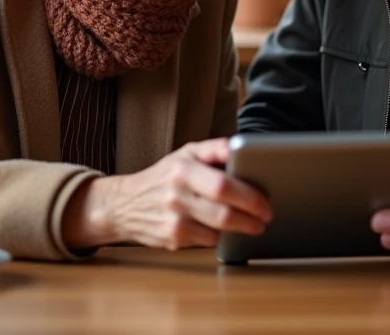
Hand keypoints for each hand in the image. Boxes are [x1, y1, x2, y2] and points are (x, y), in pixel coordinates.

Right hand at [62, 138, 271, 250]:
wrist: (123, 204)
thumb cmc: (163, 176)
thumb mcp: (185, 153)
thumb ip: (214, 149)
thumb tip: (242, 146)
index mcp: (183, 169)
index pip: (223, 185)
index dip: (249, 195)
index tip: (265, 199)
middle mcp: (177, 195)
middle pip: (224, 212)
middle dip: (251, 217)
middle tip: (266, 216)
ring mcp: (173, 220)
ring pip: (218, 230)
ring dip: (241, 229)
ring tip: (253, 224)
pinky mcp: (172, 240)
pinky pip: (207, 241)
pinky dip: (221, 236)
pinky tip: (225, 230)